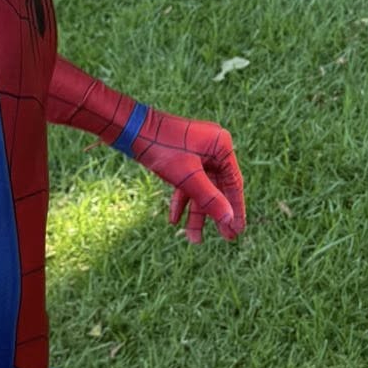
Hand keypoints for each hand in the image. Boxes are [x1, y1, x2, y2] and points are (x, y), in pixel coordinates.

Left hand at [130, 107, 244, 242]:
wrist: (130, 128)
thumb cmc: (161, 147)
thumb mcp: (187, 177)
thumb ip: (209, 198)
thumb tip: (229, 220)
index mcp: (221, 146)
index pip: (234, 184)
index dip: (236, 209)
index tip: (237, 232)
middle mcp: (213, 147)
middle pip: (218, 187)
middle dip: (215, 214)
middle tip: (225, 239)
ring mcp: (198, 151)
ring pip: (201, 187)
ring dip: (195, 212)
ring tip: (193, 239)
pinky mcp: (183, 155)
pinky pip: (188, 181)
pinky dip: (182, 199)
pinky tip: (174, 219)